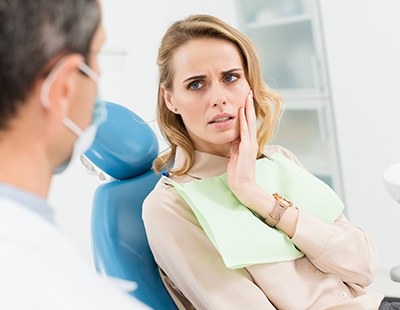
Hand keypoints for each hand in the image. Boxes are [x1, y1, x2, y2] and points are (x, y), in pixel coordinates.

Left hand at [226, 90, 259, 206]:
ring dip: (248, 110)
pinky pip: (244, 133)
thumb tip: (233, 137)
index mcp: (248, 143)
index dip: (246, 112)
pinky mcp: (246, 149)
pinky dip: (244, 122)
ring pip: (249, 124)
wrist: (243, 185)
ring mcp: (250, 145)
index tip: (245, 100)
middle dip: (249, 106)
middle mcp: (251, 142)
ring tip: (247, 98)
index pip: (248, 124)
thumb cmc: (238, 173)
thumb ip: (235, 145)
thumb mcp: (235, 155)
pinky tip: (242, 113)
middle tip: (249, 93)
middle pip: (251, 120)